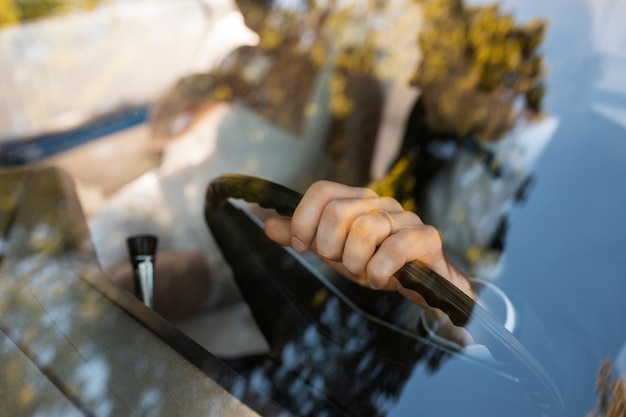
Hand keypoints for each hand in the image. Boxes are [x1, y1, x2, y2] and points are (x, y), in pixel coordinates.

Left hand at [264, 180, 474, 310]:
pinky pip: (395, 248)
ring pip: (365, 228)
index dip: (303, 219)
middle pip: (338, 211)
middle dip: (329, 246)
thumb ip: (303, 238)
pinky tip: (378, 279)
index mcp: (356, 200)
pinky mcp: (426, 238)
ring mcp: (405, 218)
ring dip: (355, 261)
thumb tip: (267, 225)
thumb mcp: (333, 251)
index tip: (300, 245)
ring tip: (362, 272)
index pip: (322, 190)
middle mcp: (380, 203)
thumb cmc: (375, 262)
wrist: (421, 284)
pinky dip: (379, 270)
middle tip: (341, 262)